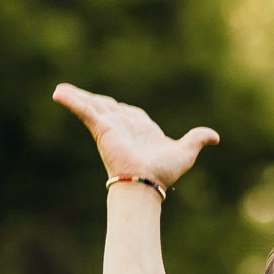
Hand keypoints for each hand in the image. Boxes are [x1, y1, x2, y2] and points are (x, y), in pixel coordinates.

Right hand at [52, 86, 218, 188]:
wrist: (148, 182)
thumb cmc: (163, 171)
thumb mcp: (185, 151)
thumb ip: (197, 139)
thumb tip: (215, 137)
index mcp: (139, 129)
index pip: (126, 113)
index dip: (120, 109)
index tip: (113, 106)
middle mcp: (122, 126)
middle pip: (104, 106)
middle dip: (90, 99)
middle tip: (74, 93)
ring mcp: (110, 126)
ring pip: (91, 106)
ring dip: (76, 96)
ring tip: (59, 91)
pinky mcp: (101, 127)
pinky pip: (84, 110)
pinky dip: (72, 101)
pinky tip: (58, 94)